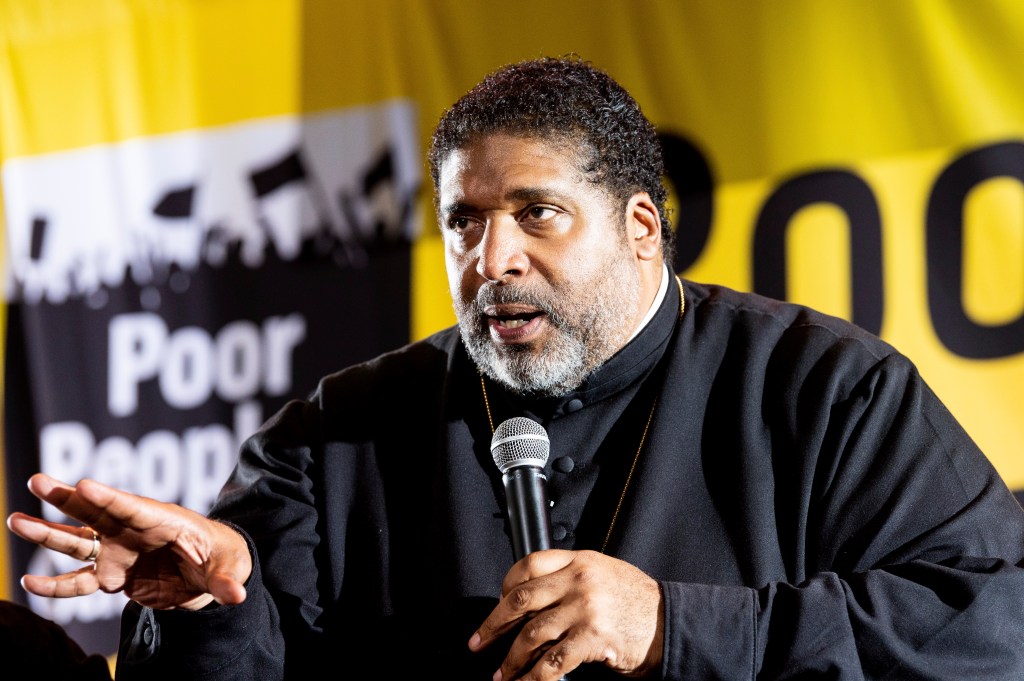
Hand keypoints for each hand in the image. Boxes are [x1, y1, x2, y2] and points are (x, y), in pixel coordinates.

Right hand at [6, 473, 251, 610]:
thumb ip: (226, 581)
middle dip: (67, 498)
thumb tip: (237, 595)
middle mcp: (134, 531)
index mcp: (164, 520)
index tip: (83, 484)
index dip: (109, 497)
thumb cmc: (222, 557)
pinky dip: (56, 584)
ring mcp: (118, 551)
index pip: (133, 507)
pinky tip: (28, 582)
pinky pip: (78, 581)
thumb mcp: (229, 568)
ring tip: (15, 520)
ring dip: (47, 533)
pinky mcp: (111, 575)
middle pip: (97, 512)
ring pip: (78, 541)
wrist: (210, 573)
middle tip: (37, 480)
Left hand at [468, 549, 663, 679]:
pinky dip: (534, 678)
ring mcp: (585, 609)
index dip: (506, 585)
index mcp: (579, 560)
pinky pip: (552, 662)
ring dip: (511, 659)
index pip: (528, 565)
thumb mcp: (603, 572)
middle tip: (479, 641)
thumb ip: (570, 577)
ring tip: (502, 673)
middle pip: (521, 599)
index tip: (497, 603)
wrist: (668, 622)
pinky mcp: (592, 638)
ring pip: (532, 635)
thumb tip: (531, 597)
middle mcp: (579, 580)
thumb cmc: (636, 600)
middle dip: (494, 624)